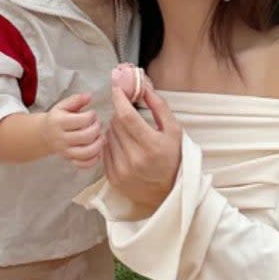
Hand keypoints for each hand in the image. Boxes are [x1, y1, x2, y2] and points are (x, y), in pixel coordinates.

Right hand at [43, 93, 102, 168]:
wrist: (45, 134)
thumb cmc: (58, 117)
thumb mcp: (63, 105)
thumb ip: (76, 100)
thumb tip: (89, 96)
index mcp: (59, 122)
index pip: (81, 121)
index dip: (92, 116)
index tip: (92, 114)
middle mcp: (61, 138)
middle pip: (85, 137)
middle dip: (96, 129)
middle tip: (97, 124)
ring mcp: (65, 151)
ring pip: (86, 153)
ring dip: (98, 145)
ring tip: (100, 137)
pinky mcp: (69, 159)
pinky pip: (83, 164)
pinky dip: (93, 159)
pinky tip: (97, 150)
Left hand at [103, 77, 181, 211]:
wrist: (166, 193)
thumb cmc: (172, 158)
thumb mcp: (174, 131)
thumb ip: (159, 107)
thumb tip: (144, 87)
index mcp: (152, 145)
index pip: (127, 116)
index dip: (120, 99)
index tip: (117, 89)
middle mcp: (135, 158)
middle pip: (116, 124)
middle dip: (121, 114)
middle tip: (129, 114)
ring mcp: (122, 169)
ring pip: (108, 135)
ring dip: (115, 129)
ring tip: (129, 133)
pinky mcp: (112, 177)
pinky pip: (104, 150)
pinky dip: (111, 143)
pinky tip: (122, 145)